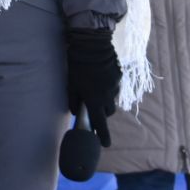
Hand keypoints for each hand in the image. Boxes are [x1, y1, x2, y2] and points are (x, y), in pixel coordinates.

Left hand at [66, 27, 120, 146]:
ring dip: (105, 100)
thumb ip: (72, 99)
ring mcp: (115, 86)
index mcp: (94, 99)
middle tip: (93, 106)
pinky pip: (114, 88)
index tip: (105, 144)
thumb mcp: (71, 82)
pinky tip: (100, 78)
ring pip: (112, 100)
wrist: (93, 45)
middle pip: (107, 112)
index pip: (100, 122)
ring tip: (95, 89)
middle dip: (101, 113)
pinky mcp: (119, 78)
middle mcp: (108, 95)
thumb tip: (74, 112)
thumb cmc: (77, 64)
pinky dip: (108, 88)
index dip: (103, 134)